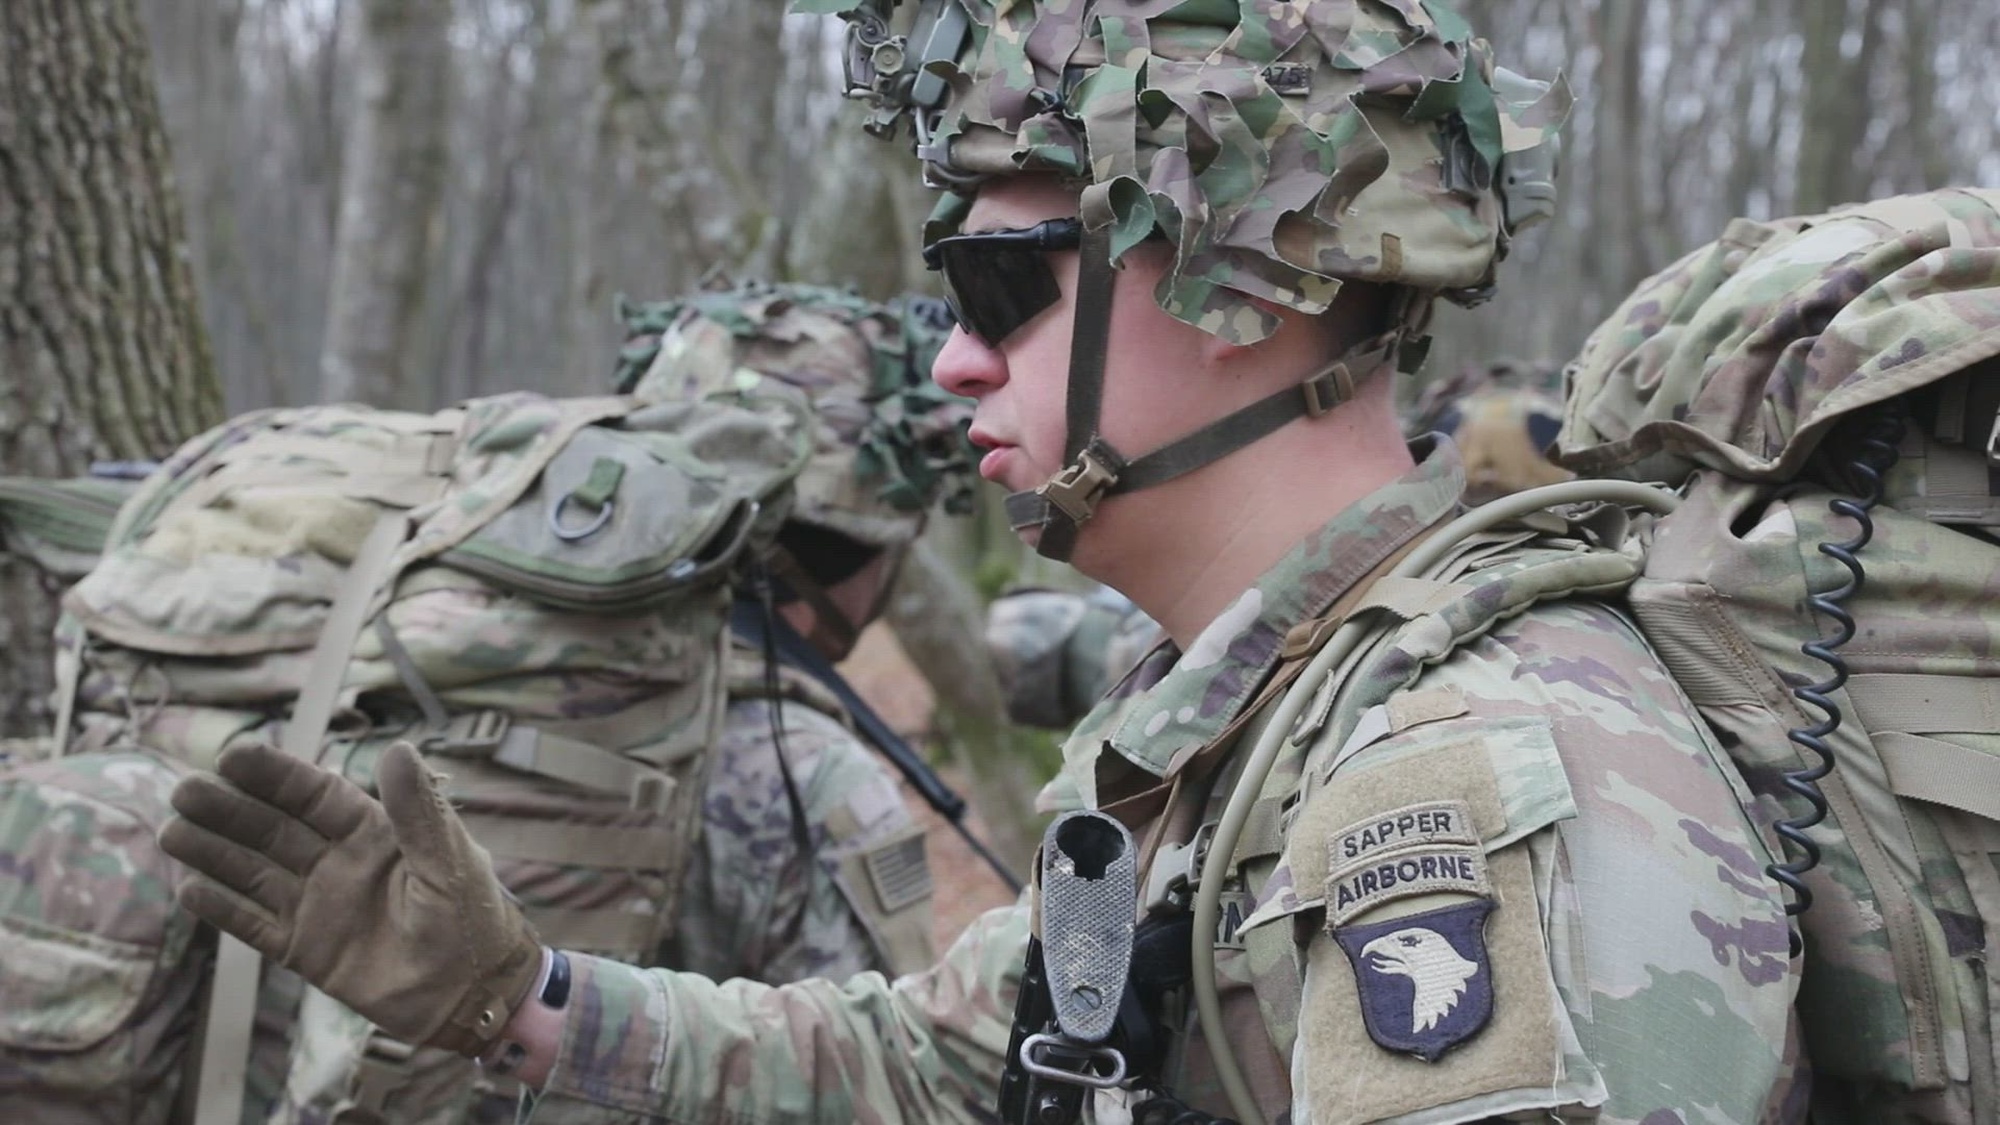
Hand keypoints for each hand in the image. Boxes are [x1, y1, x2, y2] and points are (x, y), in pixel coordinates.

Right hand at [159, 740, 542, 1055]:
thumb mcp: (449, 861)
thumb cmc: (472, 921)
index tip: (233, 756)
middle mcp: (338, 863)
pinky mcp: (306, 950)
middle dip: (230, 809)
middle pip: (273, 829)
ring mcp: (318, 906)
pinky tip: (189, 888)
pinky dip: (224, 909)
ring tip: (172, 832)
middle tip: (184, 790)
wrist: (472, 996)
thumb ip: (418, 811)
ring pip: (255, 873)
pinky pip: (255, 925)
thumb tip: (397, 748)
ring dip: (215, 852)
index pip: (315, 795)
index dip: (275, 776)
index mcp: (374, 834)